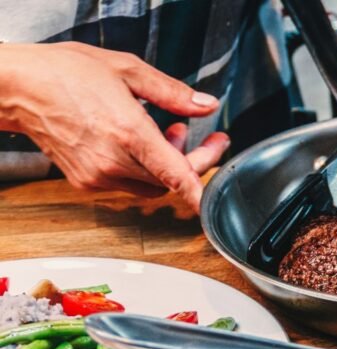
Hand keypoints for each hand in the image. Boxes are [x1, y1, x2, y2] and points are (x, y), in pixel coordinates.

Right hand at [0, 42, 230, 211]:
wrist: (17, 88)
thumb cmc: (64, 73)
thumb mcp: (126, 70)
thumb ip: (172, 92)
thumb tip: (206, 104)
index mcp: (128, 133)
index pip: (176, 175)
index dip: (201, 190)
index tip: (219, 193)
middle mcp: (113, 161)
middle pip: (170, 180)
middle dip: (192, 159)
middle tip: (198, 134)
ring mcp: (98, 176)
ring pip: (151, 186)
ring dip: (167, 165)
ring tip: (166, 132)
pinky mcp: (86, 183)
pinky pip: (128, 184)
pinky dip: (142, 168)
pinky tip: (138, 143)